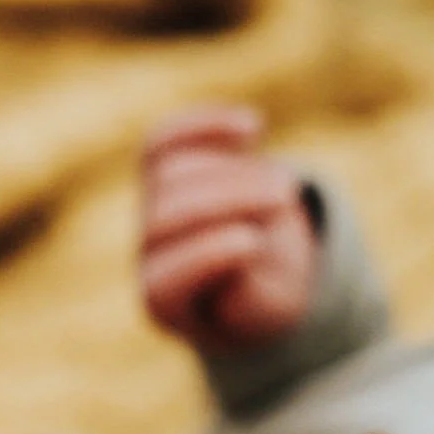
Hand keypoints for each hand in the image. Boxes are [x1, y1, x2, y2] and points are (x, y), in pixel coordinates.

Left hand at [139, 104, 316, 353]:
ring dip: (233, 170)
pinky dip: (207, 126)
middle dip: (227, 198)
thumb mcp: (271, 307)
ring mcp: (149, 209)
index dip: (202, 258)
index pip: (163, 281)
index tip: (252, 242)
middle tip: (284, 195)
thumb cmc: (265, 295)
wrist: (256, 272)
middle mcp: (148, 254)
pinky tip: (253, 128)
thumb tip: (249, 240)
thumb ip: (257, 289)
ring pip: (173, 173)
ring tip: (284, 183)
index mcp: (165, 302)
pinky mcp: (160, 170)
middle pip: (167, 214)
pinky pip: (166, 139)